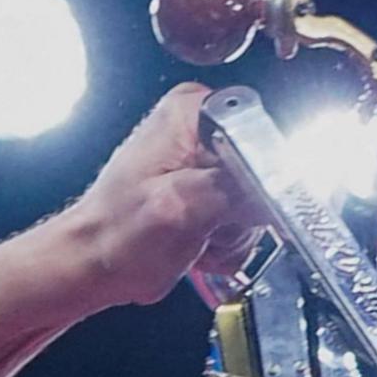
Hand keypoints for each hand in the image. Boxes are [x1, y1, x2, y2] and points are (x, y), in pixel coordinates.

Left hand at [64, 84, 255, 312]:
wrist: (92, 265)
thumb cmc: (118, 236)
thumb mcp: (181, 208)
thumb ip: (237, 189)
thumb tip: (284, 186)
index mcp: (192, 111)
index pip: (264, 135)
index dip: (258, 180)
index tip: (229, 208)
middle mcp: (202, 125)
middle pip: (266, 171)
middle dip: (242, 213)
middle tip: (204, 227)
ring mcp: (206, 158)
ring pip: (260, 201)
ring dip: (232, 233)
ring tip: (195, 238)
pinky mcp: (208, 187)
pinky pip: (245, 216)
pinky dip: (226, 239)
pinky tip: (197, 242)